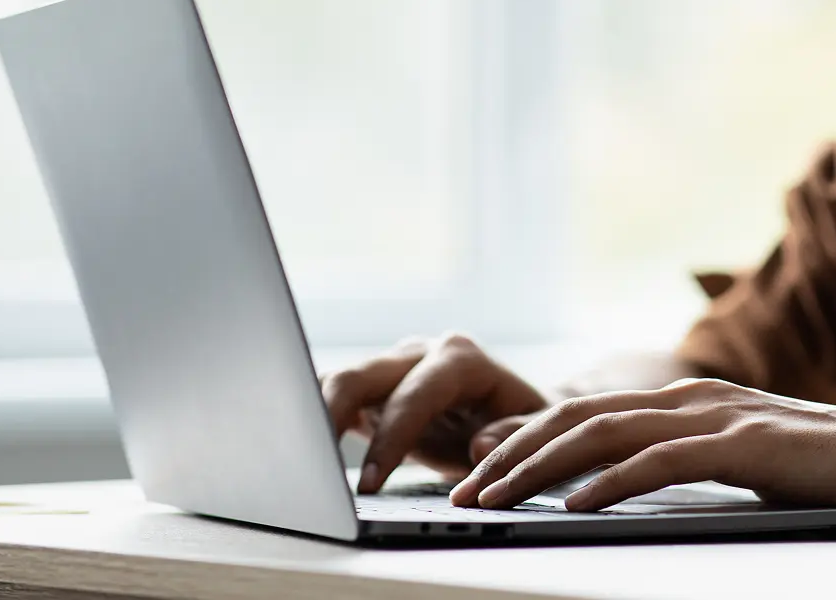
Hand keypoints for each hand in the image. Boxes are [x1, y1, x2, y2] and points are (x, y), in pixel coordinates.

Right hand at [320, 333, 556, 492]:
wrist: (522, 412)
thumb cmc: (530, 422)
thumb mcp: (538, 431)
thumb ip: (514, 436)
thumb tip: (478, 446)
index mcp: (461, 358)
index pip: (416, 394)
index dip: (391, 438)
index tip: (372, 482)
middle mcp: (421, 354)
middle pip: (361, 375)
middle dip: (331, 416)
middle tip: (311, 464)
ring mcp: (393, 369)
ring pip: (338, 382)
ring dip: (314, 417)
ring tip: (298, 459)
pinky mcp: (375, 391)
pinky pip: (335, 400)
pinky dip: (316, 423)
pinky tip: (304, 453)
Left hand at [447, 378, 835, 521]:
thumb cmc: (824, 470)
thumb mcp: (737, 460)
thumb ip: (683, 461)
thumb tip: (620, 486)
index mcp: (684, 400)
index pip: (582, 412)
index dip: (521, 436)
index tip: (474, 464)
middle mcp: (689, 398)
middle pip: (575, 416)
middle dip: (509, 453)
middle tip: (461, 488)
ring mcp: (716, 417)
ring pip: (602, 433)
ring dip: (538, 467)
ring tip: (494, 497)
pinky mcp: (743, 446)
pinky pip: (659, 463)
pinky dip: (609, 483)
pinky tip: (573, 506)